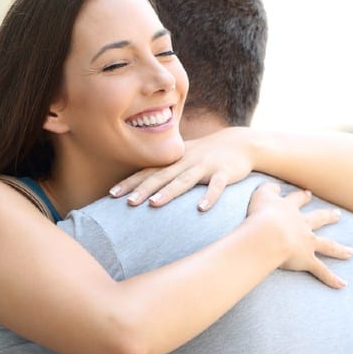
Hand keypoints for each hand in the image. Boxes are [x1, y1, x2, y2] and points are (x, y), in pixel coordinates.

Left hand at [109, 127, 254, 210]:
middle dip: (143, 189)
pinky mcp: (224, 173)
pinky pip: (216, 186)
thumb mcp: (184, 159)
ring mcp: (205, 166)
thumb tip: (141, 187)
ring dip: (169, 192)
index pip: (148, 172)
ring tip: (154, 204)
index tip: (111, 194)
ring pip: (184, 180)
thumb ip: (165, 171)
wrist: (241, 143)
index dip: (130, 182)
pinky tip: (201, 209)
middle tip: (127, 202)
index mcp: (175, 161)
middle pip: (161, 177)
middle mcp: (186, 162)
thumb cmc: (207, 155)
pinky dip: (209, 197)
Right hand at [247, 183, 352, 288]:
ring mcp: (307, 242)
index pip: (298, 200)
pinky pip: (321, 271)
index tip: (308, 194)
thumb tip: (275, 186)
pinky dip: (332, 278)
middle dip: (328, 217)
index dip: (302, 197)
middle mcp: (303, 225)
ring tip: (350, 252)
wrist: (268, 233)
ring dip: (339, 249)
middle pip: (318, 219)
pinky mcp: (307, 259)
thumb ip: (268, 188)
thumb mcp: (261, 195)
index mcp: (290, 209)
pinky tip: (342, 285)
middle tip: (338, 215)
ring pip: (327, 245)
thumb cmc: (262, 214)